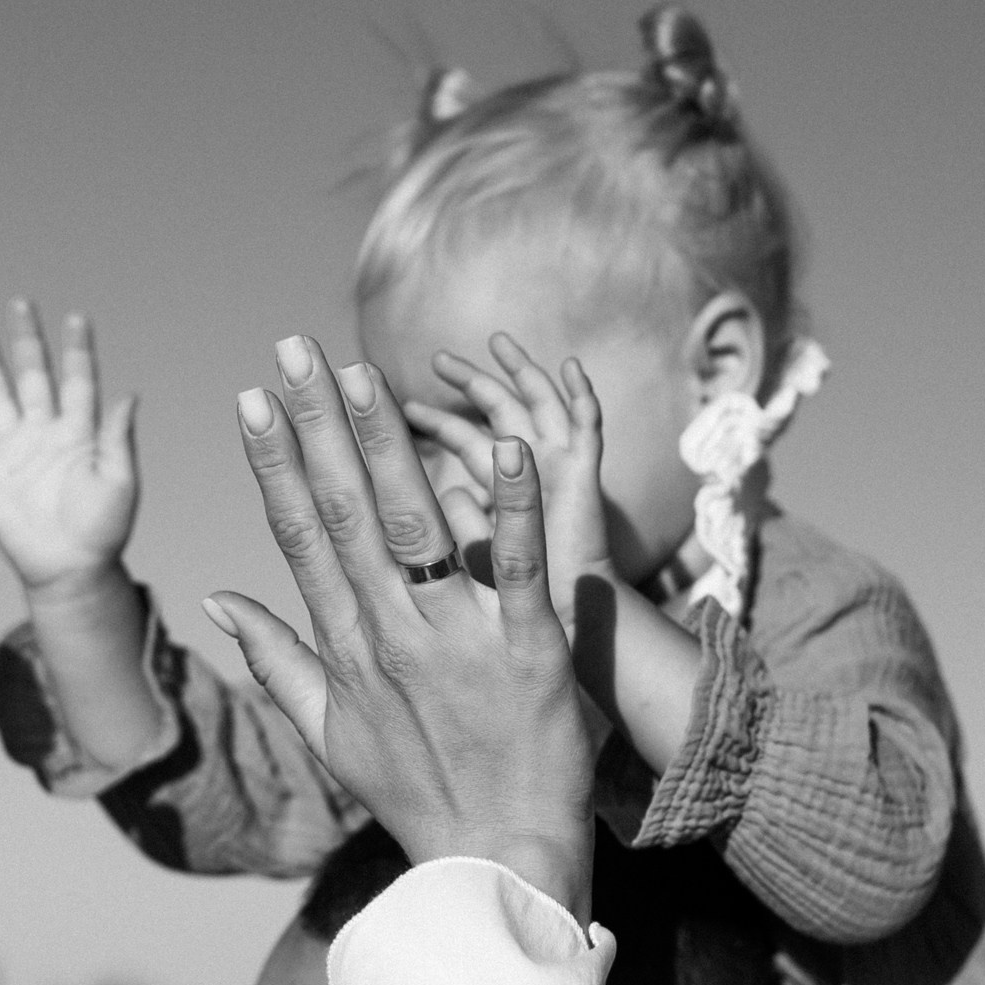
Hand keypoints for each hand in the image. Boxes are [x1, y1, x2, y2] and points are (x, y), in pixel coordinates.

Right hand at [0, 299, 138, 597]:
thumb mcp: (119, 482)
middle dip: (27, 340)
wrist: (71, 570)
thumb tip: (129, 394)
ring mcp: (14, 452)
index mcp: (80, 433)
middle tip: (21, 302)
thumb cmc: (103, 530)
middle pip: (34, 375)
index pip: (78, 380)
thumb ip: (119, 438)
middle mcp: (45, 434)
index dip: (78, 349)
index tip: (77, 317)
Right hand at [205, 336, 593, 919]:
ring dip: (389, 446)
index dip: (274, 462)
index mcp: (344, 646)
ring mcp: (458, 640)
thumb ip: (273, 657)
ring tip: (364, 376)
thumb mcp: (326, 732)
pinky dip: (511, 507)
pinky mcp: (528, 652)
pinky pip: (518, 567)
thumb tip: (214, 597)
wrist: (493, 861)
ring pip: (417, 526)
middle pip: (346, 512)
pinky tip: (503, 446)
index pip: (300, 534)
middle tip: (293, 351)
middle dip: (317, 424)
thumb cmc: (414, 795)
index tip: (251, 398)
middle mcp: (390, 634)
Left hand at [404, 335, 613, 631]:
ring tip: (498, 341)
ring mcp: (559, 475)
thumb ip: (449, 528)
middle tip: (438, 358)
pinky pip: (588, 431)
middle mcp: (527, 479)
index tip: (397, 403)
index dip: (432, 422)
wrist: (556, 643)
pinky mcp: (586, 483)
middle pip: (496, 414)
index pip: (459, 444)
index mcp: (493, 497)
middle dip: (472, 382)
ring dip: (520, 373)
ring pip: (538, 409)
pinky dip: (583, 399)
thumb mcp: (459, 569)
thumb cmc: (504, 624)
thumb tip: (429, 498)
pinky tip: (571, 368)